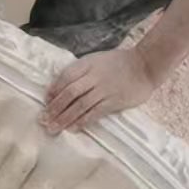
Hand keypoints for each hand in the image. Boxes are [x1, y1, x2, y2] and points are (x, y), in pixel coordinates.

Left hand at [42, 45, 159, 133]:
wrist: (146, 65)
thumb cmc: (120, 63)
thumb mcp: (98, 60)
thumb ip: (82, 71)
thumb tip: (61, 88)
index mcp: (88, 63)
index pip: (66, 77)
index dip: (54, 90)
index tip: (45, 102)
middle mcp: (94, 76)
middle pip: (70, 93)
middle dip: (55, 108)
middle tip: (43, 120)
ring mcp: (104, 89)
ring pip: (80, 105)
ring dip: (64, 118)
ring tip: (53, 128)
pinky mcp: (114, 101)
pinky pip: (94, 113)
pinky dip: (82, 121)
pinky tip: (73, 129)